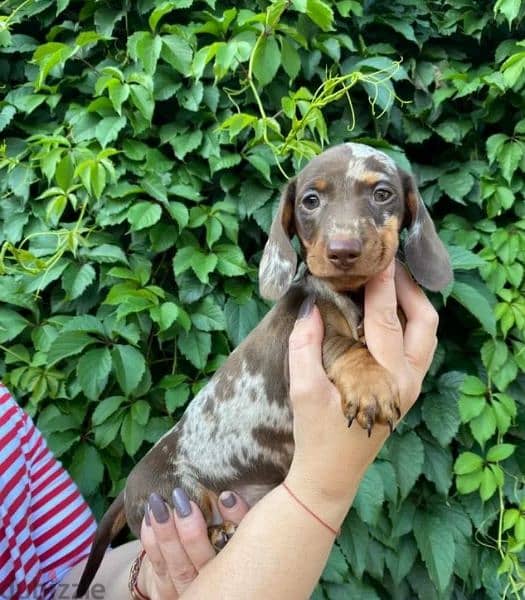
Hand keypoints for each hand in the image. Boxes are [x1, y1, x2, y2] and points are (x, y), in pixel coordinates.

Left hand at [137, 489, 248, 598]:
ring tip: (158, 505)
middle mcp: (215, 581)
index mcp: (236, 562)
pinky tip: (148, 519)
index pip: (241, 543)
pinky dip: (151, 542)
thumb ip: (236, 514)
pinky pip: (158, 568)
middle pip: (205, 562)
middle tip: (183, 502)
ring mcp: (191, 589)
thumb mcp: (232, 528)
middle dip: (192, 533)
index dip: (236, 519)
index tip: (226, 496)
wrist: (192, 579)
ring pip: (178, 566)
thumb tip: (231, 487)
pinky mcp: (167, 592)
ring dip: (166, 534)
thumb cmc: (218, 541)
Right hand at [285, 259, 437, 515]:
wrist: (330, 474)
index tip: (377, 255)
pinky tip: (386, 310)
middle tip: (387, 262)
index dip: (381, 285)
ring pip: (426, 333)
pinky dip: (408, 321)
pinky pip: (418, 345)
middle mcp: (407, 380)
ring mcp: (411, 386)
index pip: (386, 320)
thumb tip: (311, 305)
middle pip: (423, 321)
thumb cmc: (316, 436)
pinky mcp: (405, 389)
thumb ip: (305, 345)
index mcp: (386, 380)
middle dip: (408, 288)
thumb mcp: (304, 390)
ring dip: (412, 303)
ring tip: (389, 280)